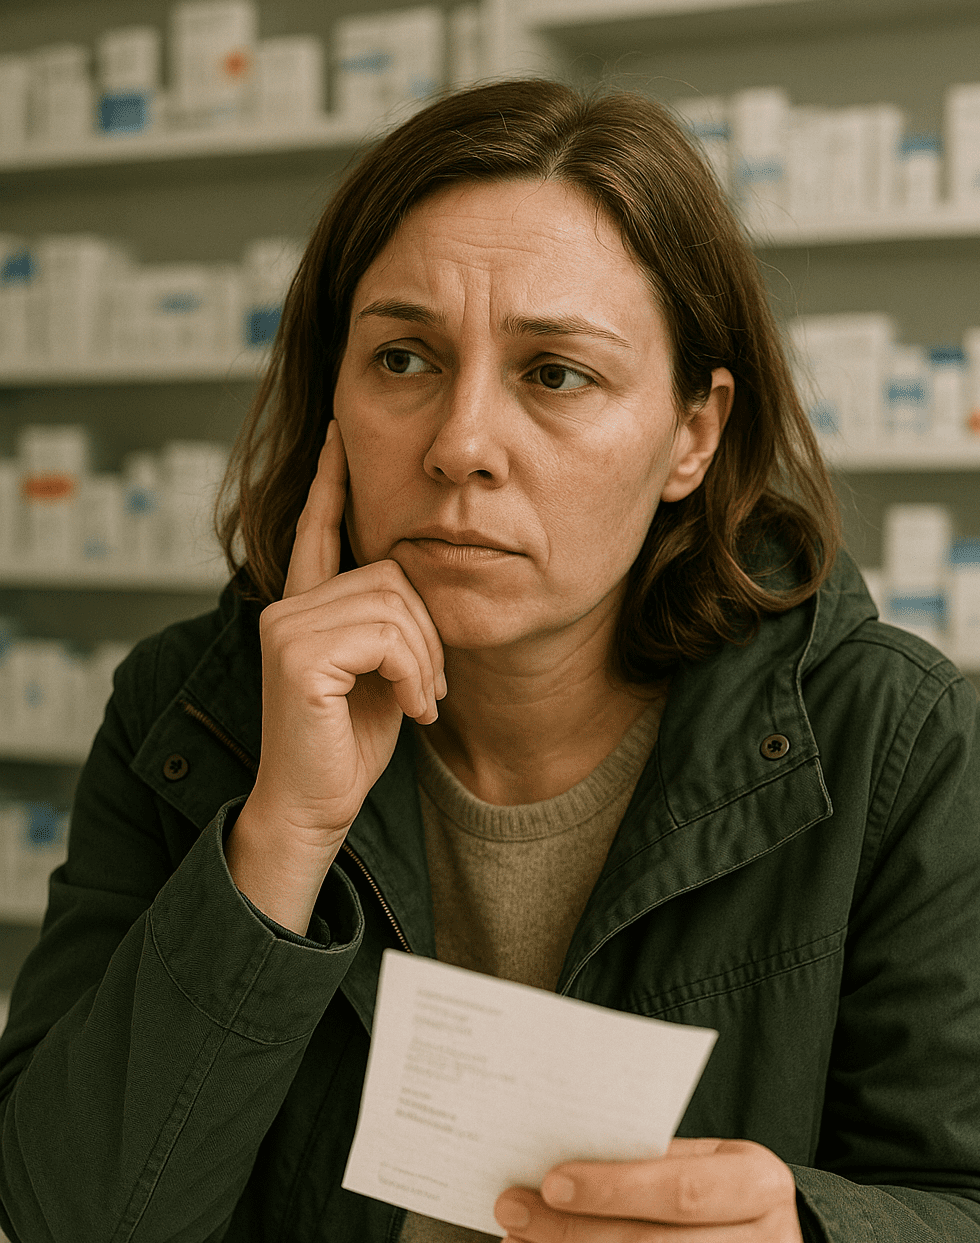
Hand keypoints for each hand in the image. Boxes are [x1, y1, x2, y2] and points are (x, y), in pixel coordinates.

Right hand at [250, 418, 446, 852]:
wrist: (316, 808)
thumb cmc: (349, 749)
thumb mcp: (382, 676)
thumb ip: (388, 628)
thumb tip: (417, 586)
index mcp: (304, 610)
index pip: (316, 529)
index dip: (330, 483)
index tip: (337, 433)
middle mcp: (286, 609)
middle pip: (389, 574)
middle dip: (427, 633)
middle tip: (430, 689)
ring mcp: (286, 627)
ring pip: (393, 604)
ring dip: (425, 660)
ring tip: (421, 702)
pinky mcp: (297, 655)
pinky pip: (386, 636)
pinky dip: (413, 674)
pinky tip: (410, 709)